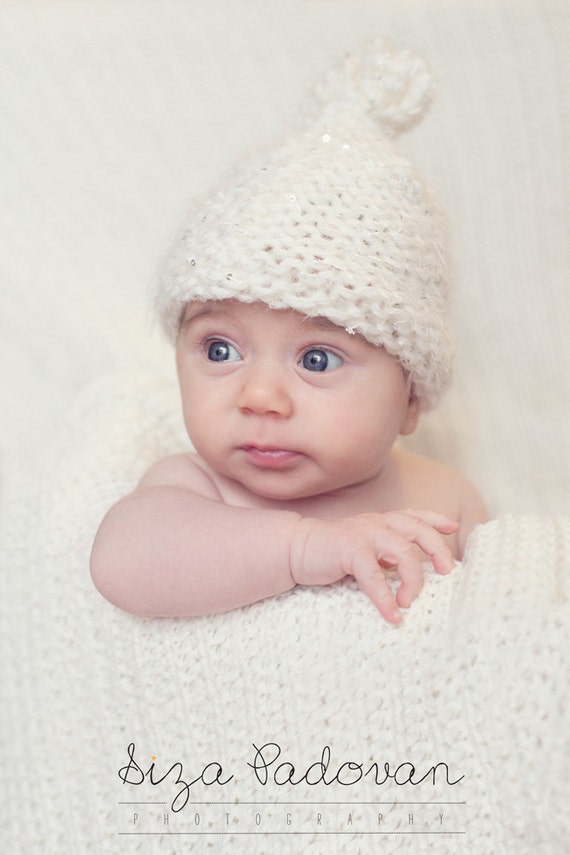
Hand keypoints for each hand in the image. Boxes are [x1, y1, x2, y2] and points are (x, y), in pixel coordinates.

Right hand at [289, 510, 457, 623]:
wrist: (296, 549)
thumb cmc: (332, 554)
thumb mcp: (365, 549)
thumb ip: (385, 555)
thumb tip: (410, 575)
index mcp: (381, 522)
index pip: (413, 516)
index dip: (434, 520)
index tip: (452, 528)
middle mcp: (376, 524)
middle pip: (417, 529)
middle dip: (437, 548)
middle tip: (447, 572)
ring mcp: (364, 535)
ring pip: (403, 550)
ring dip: (413, 579)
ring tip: (410, 602)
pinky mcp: (350, 551)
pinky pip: (375, 577)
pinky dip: (385, 599)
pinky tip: (392, 616)